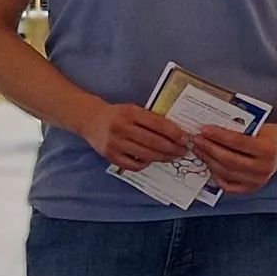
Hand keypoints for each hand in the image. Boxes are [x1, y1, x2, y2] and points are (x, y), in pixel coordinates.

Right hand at [77, 103, 192, 171]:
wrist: (90, 119)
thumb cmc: (117, 115)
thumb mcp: (133, 110)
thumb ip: (151, 119)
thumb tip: (176, 132)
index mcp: (130, 113)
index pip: (157, 124)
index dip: (174, 133)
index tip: (186, 138)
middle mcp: (122, 128)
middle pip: (153, 142)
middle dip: (172, 148)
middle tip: (183, 151)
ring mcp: (115, 143)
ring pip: (146, 155)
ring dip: (163, 157)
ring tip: (172, 157)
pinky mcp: (110, 156)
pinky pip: (133, 165)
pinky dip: (145, 164)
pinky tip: (152, 160)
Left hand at [191, 119, 276, 193]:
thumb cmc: (269, 135)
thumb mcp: (258, 127)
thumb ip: (239, 129)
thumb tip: (211, 129)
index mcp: (267, 149)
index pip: (238, 143)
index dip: (219, 136)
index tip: (205, 130)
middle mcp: (263, 168)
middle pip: (229, 160)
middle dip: (209, 149)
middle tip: (197, 140)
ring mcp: (257, 181)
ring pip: (226, 173)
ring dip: (209, 161)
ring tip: (199, 150)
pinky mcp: (251, 189)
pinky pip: (228, 185)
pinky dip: (216, 175)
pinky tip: (209, 164)